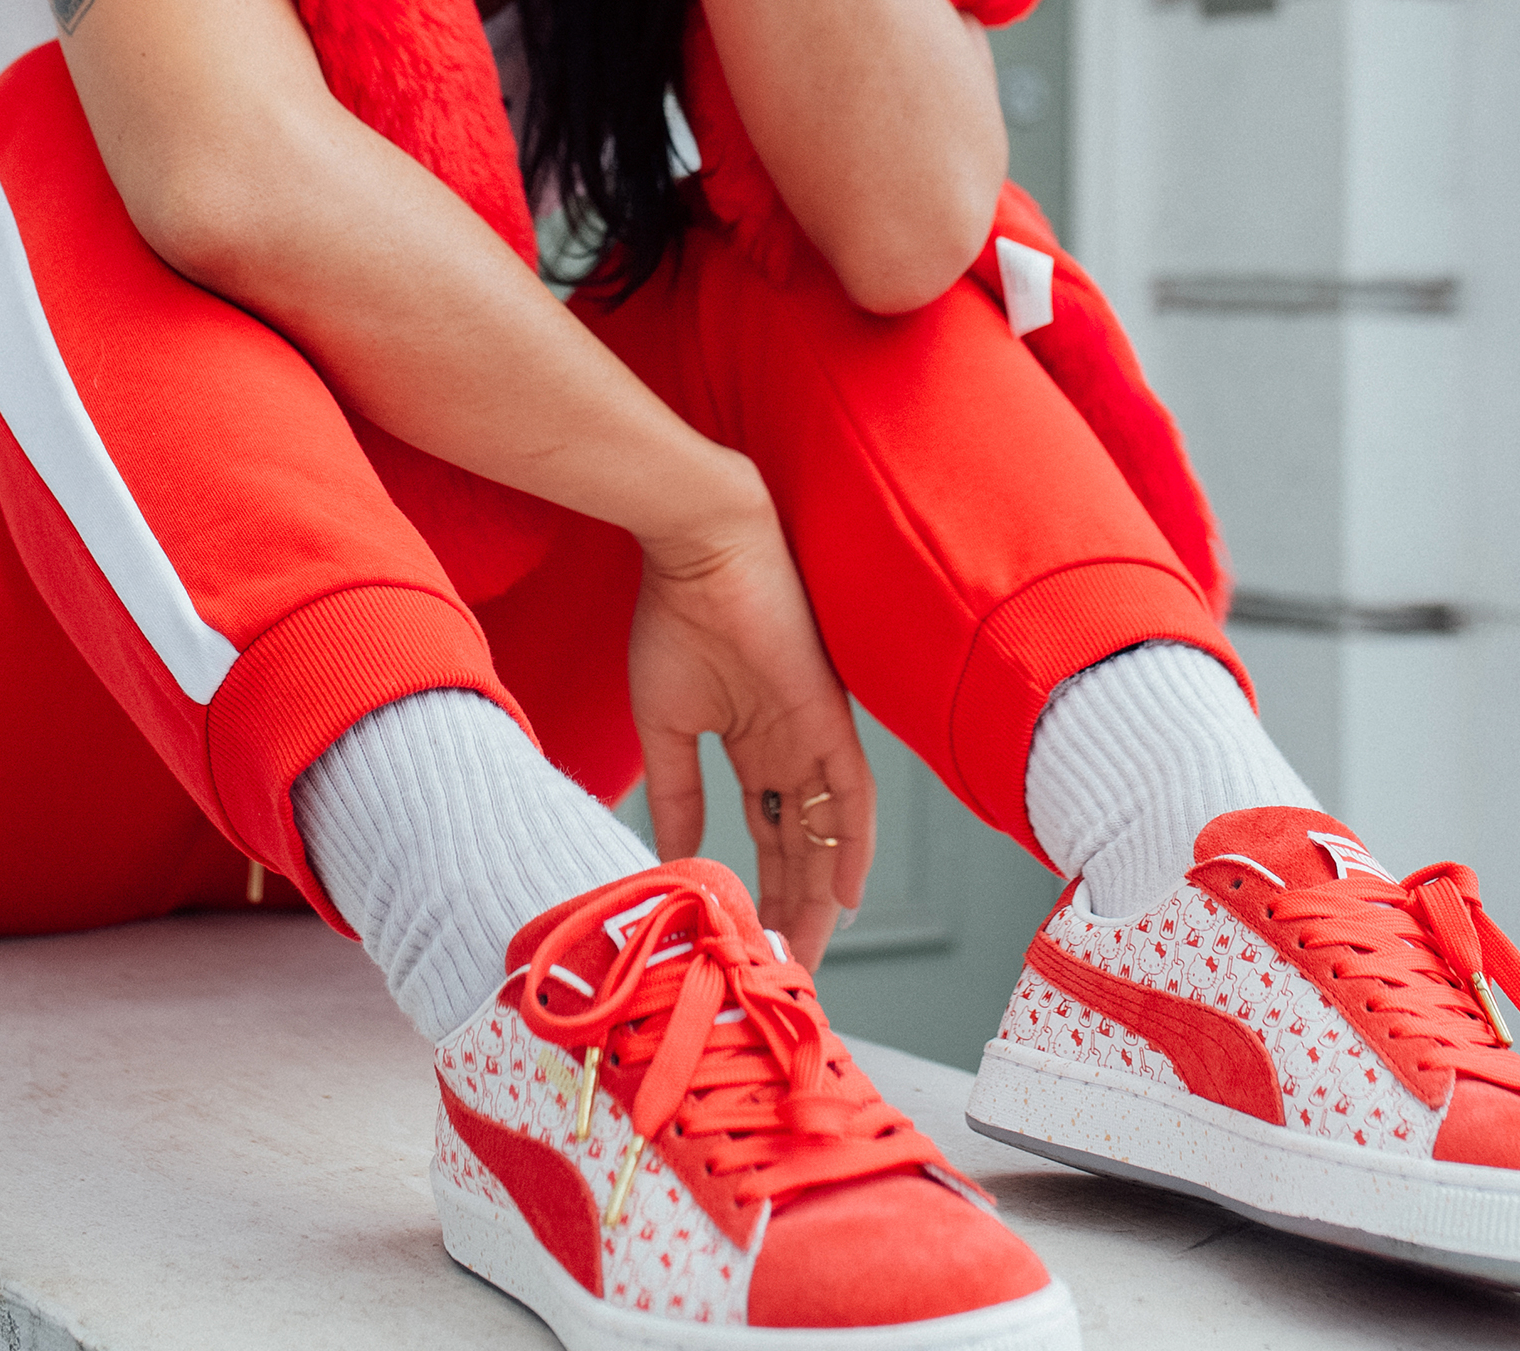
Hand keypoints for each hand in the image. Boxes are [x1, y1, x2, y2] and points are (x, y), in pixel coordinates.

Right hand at [629, 459, 874, 967]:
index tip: (745, 941)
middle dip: (791, 911)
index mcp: (751, 744)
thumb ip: (676, 792)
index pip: (765, 836)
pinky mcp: (828, 715)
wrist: (695, 548)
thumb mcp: (666, 724)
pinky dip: (853, 846)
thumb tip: (676, 855)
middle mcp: (789, 746)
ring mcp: (811, 733)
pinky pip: (853, 793)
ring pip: (826, 834)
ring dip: (819, 896)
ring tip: (806, 954)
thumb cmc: (674, 616)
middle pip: (800, 848)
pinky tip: (849, 895)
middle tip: (780, 971)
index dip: (759, 890)